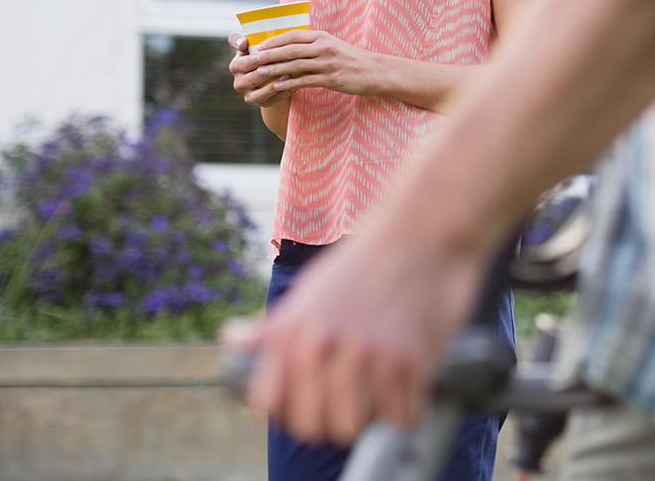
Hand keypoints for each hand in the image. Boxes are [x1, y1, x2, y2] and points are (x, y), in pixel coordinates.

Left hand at [223, 213, 486, 442]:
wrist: (425, 227)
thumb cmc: (369, 258)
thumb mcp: (311, 287)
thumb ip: (273, 326)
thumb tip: (230, 339)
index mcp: (290, 330)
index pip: (270, 406)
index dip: (291, 410)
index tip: (313, 401)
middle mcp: (320, 344)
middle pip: (312, 426)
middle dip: (332, 420)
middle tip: (354, 399)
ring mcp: (364, 353)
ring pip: (353, 427)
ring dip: (370, 417)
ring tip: (382, 393)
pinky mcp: (406, 359)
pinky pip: (400, 418)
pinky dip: (408, 409)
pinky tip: (410, 386)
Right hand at [228, 32, 295, 107]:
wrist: (271, 72)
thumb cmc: (261, 52)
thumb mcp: (250, 44)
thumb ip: (240, 39)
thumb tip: (242, 42)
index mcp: (236, 66)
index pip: (241, 64)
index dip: (250, 61)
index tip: (260, 55)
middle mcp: (239, 83)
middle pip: (252, 79)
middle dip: (267, 71)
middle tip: (281, 63)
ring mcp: (249, 96)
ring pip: (261, 93)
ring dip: (275, 84)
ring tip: (289, 74)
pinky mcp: (262, 103)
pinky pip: (273, 100)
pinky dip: (284, 92)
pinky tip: (295, 84)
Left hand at [235, 29, 384, 101]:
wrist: (376, 71)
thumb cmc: (353, 60)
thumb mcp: (334, 46)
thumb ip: (314, 45)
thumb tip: (292, 49)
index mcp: (322, 37)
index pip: (293, 35)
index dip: (274, 40)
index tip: (258, 45)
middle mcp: (324, 47)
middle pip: (290, 49)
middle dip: (268, 54)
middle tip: (252, 59)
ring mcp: (328, 63)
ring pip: (295, 65)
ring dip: (275, 69)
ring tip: (259, 73)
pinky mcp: (332, 78)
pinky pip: (306, 81)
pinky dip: (290, 83)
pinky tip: (277, 87)